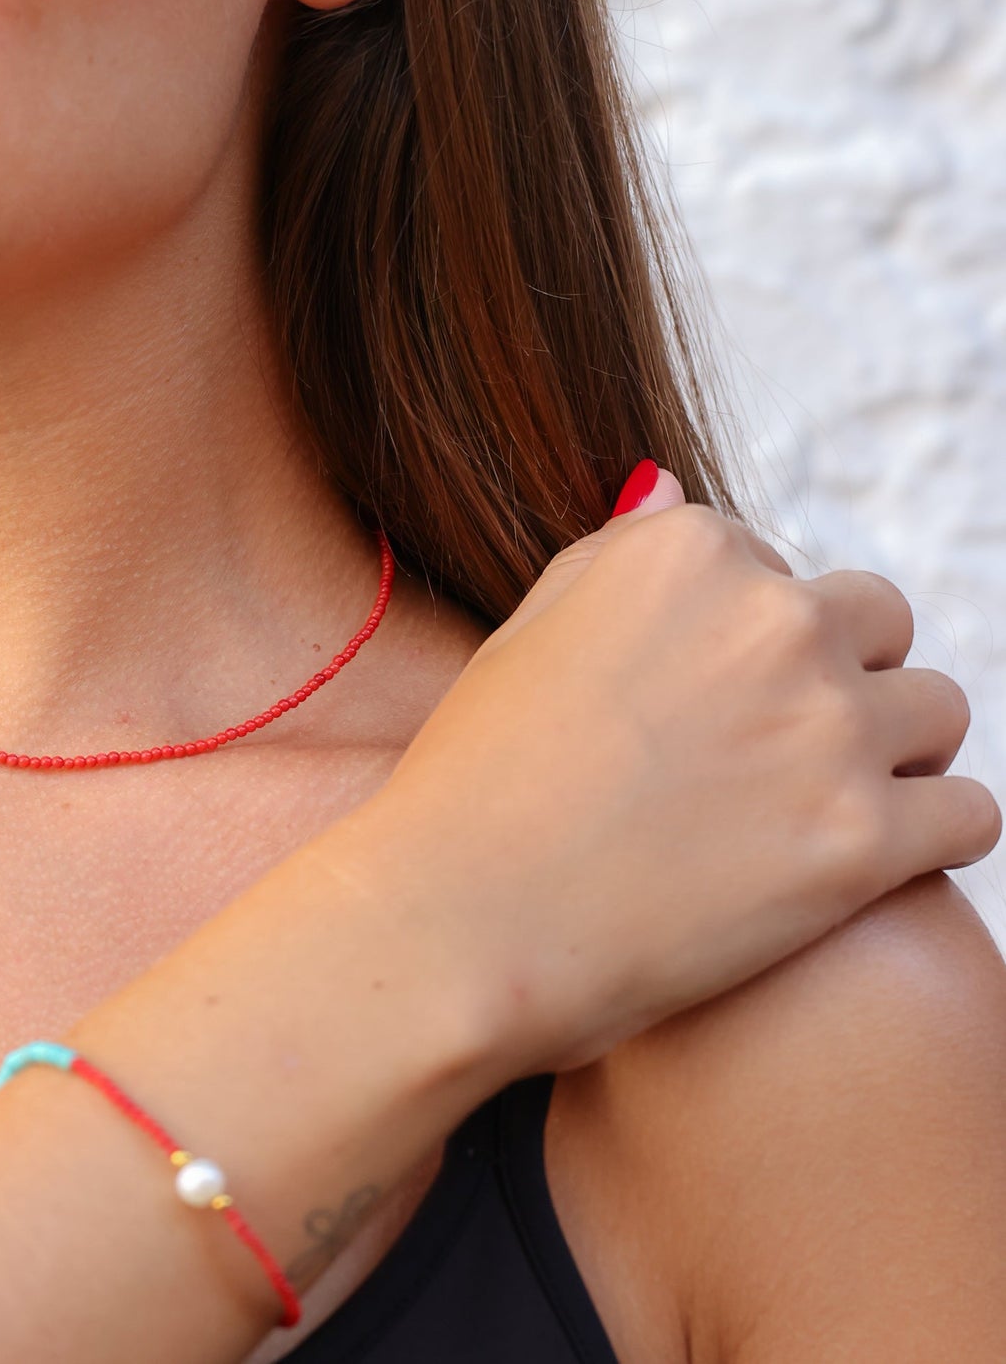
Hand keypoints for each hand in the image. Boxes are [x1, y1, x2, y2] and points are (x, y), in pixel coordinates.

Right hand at [321, 466, 1002, 1080]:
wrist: (457, 923)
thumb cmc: (473, 784)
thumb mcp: (524, 635)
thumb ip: (612, 557)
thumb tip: (669, 490)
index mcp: (686, 554)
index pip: (776, 567)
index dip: (741, 640)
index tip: (701, 705)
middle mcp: (772, 617)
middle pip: (876, 622)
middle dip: (836, 677)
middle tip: (767, 756)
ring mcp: (826, 726)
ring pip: (937, 710)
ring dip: (892, 752)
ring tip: (816, 807)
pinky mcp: (864, 840)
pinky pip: (969, 812)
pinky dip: (927, 835)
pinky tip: (859, 862)